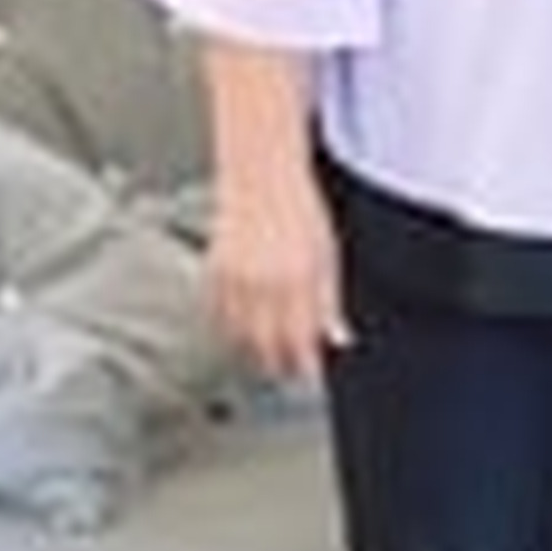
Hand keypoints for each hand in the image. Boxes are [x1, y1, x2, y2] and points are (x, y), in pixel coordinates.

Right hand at [208, 170, 352, 381]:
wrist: (260, 176)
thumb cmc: (301, 211)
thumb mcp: (328, 255)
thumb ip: (330, 301)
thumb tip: (339, 339)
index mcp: (298, 279)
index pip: (299, 340)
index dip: (303, 365)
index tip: (308, 374)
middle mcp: (264, 282)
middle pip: (266, 345)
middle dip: (278, 362)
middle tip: (287, 368)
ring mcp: (234, 278)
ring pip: (238, 334)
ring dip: (253, 347)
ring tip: (266, 349)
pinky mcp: (212, 272)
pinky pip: (218, 314)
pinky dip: (230, 325)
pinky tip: (243, 325)